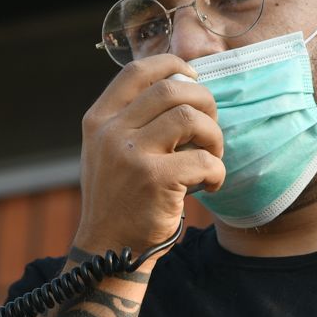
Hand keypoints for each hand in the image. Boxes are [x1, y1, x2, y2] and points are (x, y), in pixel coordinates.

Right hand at [74, 54, 224, 263]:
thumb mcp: (108, 153)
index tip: (193, 78)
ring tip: (212, 157)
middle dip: (204, 102)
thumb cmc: (120, 200)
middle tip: (210, 128)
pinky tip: (210, 185)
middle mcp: (110, 132)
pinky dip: (217, 172)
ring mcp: (130, 155)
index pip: (136, 71)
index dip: (171, 65)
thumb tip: (183, 86)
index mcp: (98, 120)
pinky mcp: (154, 180)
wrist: (108, 251)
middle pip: (171, 89)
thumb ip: (132, 121)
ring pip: (190, 118)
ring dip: (214, 136)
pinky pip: (204, 160)